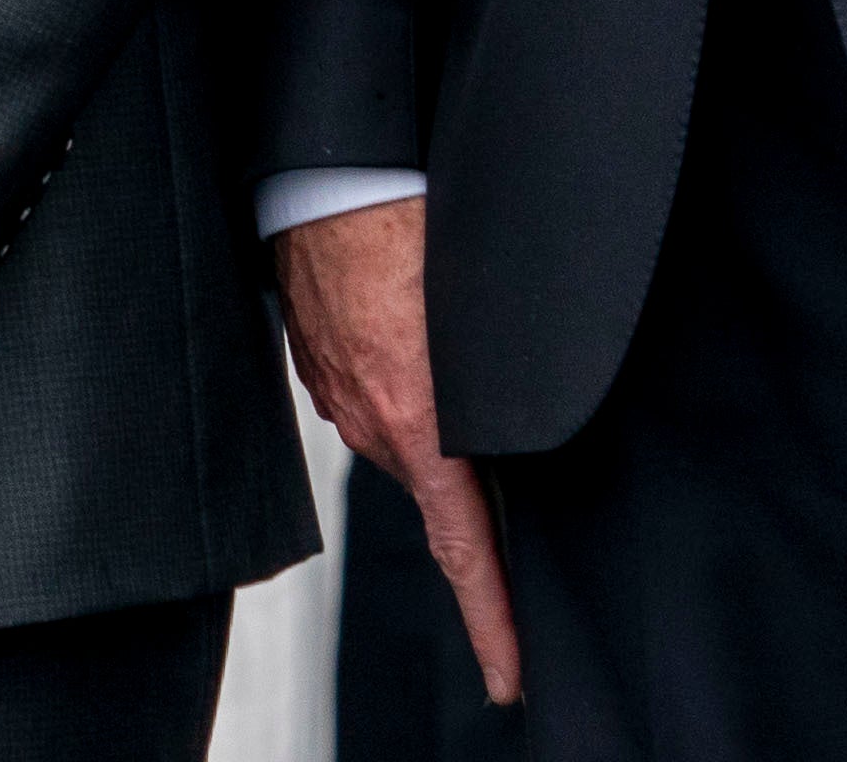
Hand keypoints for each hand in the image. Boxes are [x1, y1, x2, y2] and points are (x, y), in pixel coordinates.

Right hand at [275, 200, 522, 703]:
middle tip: (508, 439)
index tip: (510, 678)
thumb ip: (507, 386)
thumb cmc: (407, 220)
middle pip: (439, 484)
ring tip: (453, 351)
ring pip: (407, 433)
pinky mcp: (319, 362)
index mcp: (416, 423)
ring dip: (435, 412)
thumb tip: (528, 425)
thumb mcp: (483, 315)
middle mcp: (371, 422)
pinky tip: (410, 325)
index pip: (464, 551)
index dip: (492, 622)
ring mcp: (338, 393)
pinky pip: (371, 392)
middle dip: (474, 475)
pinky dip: (398, 377)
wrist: (329, 167)